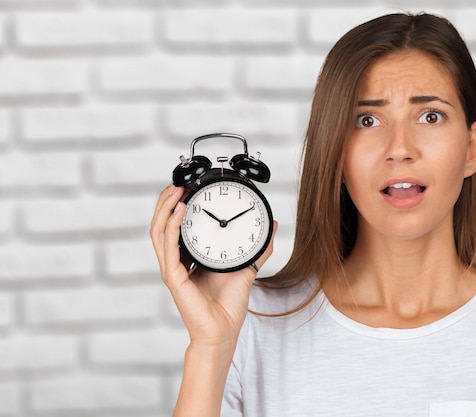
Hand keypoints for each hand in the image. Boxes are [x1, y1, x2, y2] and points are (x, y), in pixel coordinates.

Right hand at [150, 184, 276, 347]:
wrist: (223, 331)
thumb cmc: (228, 305)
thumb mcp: (247, 267)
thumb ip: (259, 247)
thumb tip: (272, 227)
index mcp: (189, 259)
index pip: (176, 228)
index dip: (177, 207)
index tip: (187, 189)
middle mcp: (177, 262)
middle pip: (162, 226)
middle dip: (166, 202)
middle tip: (176, 183)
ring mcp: (173, 269)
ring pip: (159, 232)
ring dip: (164, 209)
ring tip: (174, 191)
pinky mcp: (174, 277)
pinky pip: (168, 247)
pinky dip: (172, 226)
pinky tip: (179, 211)